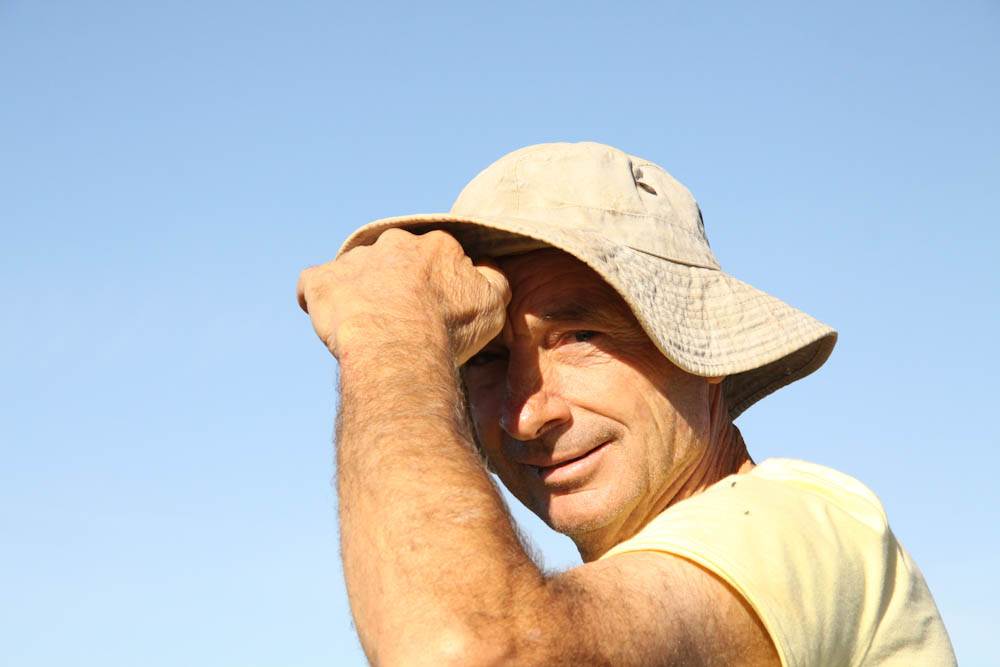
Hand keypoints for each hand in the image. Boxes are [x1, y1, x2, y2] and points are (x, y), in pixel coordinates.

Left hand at [297, 229, 510, 362]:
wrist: (399, 348)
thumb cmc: (448, 329)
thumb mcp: (493, 305)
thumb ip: (492, 280)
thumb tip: (484, 268)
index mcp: (436, 246)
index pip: (437, 259)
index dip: (436, 286)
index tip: (436, 311)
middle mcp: (393, 243)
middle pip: (395, 260)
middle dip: (397, 283)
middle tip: (403, 321)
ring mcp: (354, 261)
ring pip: (356, 273)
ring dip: (360, 292)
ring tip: (368, 328)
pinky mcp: (321, 282)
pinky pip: (313, 286)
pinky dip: (318, 299)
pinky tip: (330, 321)